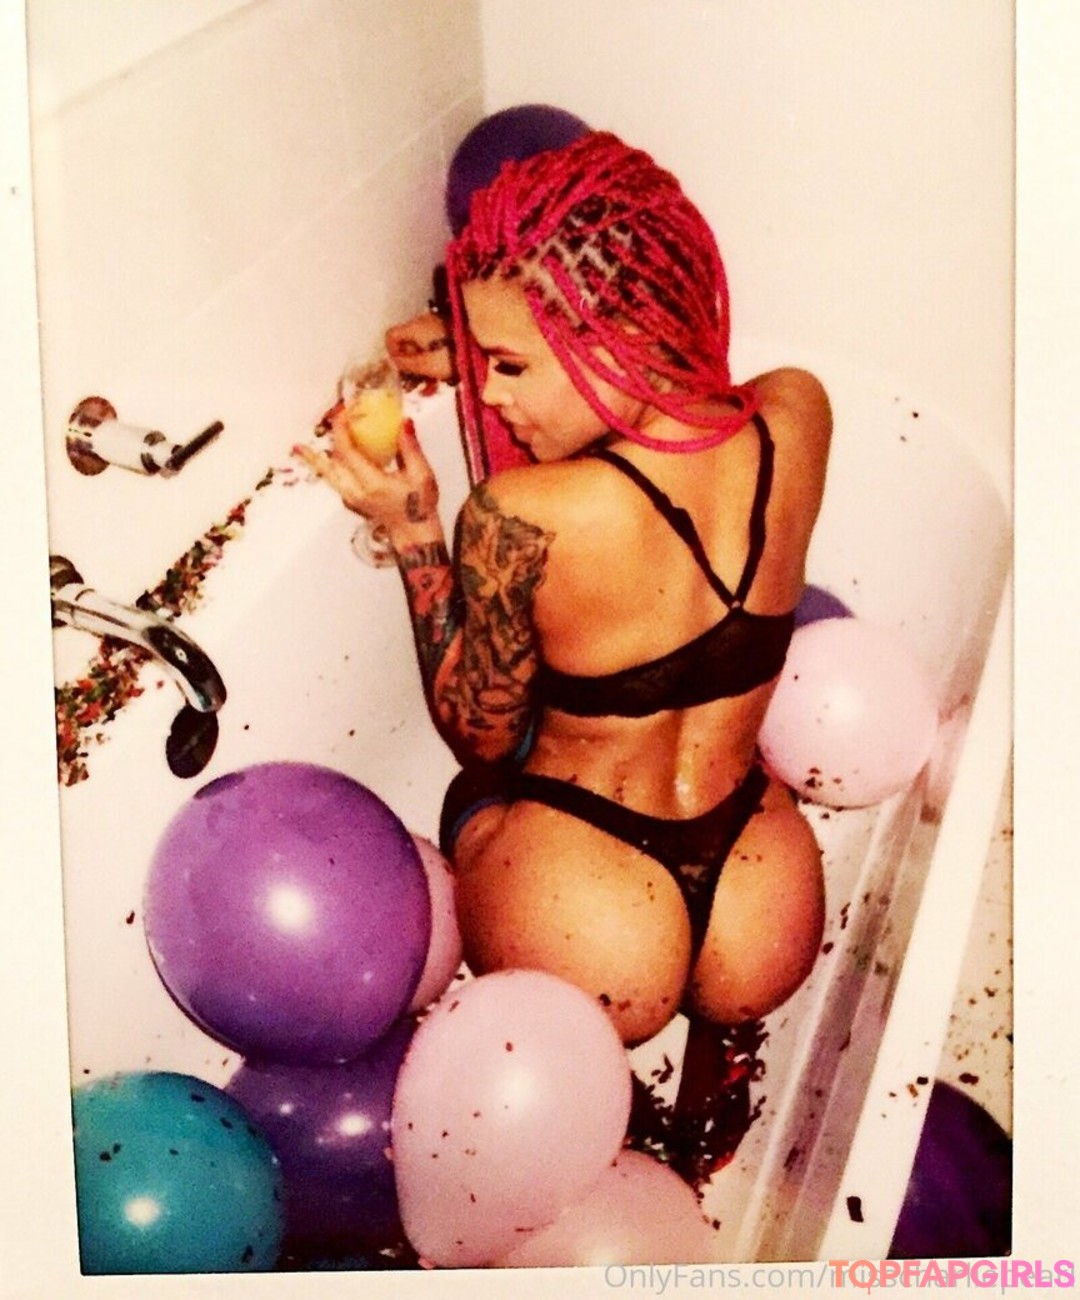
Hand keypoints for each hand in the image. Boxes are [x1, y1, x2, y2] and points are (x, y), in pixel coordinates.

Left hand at [295, 412, 440, 543]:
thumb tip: (404, 423)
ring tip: (299, 448)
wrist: (415, 534)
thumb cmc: (419, 508)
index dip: (342, 430)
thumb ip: (410, 448)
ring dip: (315, 459)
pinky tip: (326, 460)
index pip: (347, 451)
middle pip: (331, 462)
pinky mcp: (352, 502)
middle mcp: (356, 492)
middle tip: (327, 421)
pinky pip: (334, 481)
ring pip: (328, 474)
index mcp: (372, 483)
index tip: (343, 413)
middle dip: (329, 439)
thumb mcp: (421, 475)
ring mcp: (351, 498)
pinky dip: (328, 468)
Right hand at [385, 313, 456, 382]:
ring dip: (424, 371)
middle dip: (410, 369)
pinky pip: (436, 351)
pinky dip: (436, 365)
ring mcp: (438, 330)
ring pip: (423, 351)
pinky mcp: (450, 336)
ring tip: (430, 389)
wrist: (484, 342)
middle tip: (415, 387)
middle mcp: (424, 325)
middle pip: (407, 346)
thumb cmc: (454, 353)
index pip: (391, 337)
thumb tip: (393, 363)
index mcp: (415, 328)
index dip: (392, 355)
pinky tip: (443, 382)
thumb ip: (407, 365)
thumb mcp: (427, 364)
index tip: (400, 371)